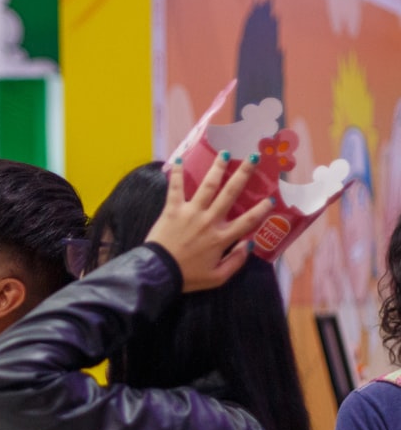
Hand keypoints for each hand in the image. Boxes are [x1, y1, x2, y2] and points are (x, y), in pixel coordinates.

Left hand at [145, 152, 271, 291]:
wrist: (158, 272)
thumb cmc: (187, 276)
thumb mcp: (217, 277)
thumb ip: (236, 261)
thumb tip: (250, 244)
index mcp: (221, 238)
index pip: (247, 221)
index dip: (261, 210)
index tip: (271, 199)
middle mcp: (209, 221)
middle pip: (230, 194)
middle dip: (243, 175)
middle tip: (253, 158)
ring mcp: (190, 213)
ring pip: (207, 186)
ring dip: (217, 168)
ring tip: (225, 153)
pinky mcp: (172, 210)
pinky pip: (175, 189)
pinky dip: (178, 174)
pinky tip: (181, 160)